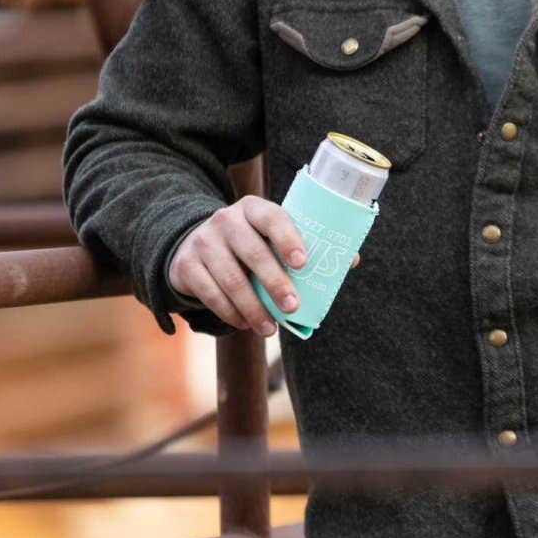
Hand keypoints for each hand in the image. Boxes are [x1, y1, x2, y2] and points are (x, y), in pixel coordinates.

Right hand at [167, 196, 358, 335]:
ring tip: (270, 330)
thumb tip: (350, 261)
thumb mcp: (269, 235)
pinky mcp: (187, 266)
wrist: (194, 244)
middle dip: (275, 283)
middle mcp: (225, 220)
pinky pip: (211, 294)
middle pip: (252, 252)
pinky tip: (246, 325)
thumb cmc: (248, 242)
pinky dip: (230, 313)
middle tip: (293, 307)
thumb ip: (304, 244)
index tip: (302, 263)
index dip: (287, 238)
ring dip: (253, 308)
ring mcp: (203, 242)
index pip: (272, 217)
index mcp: (253, 208)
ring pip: (231, 279)